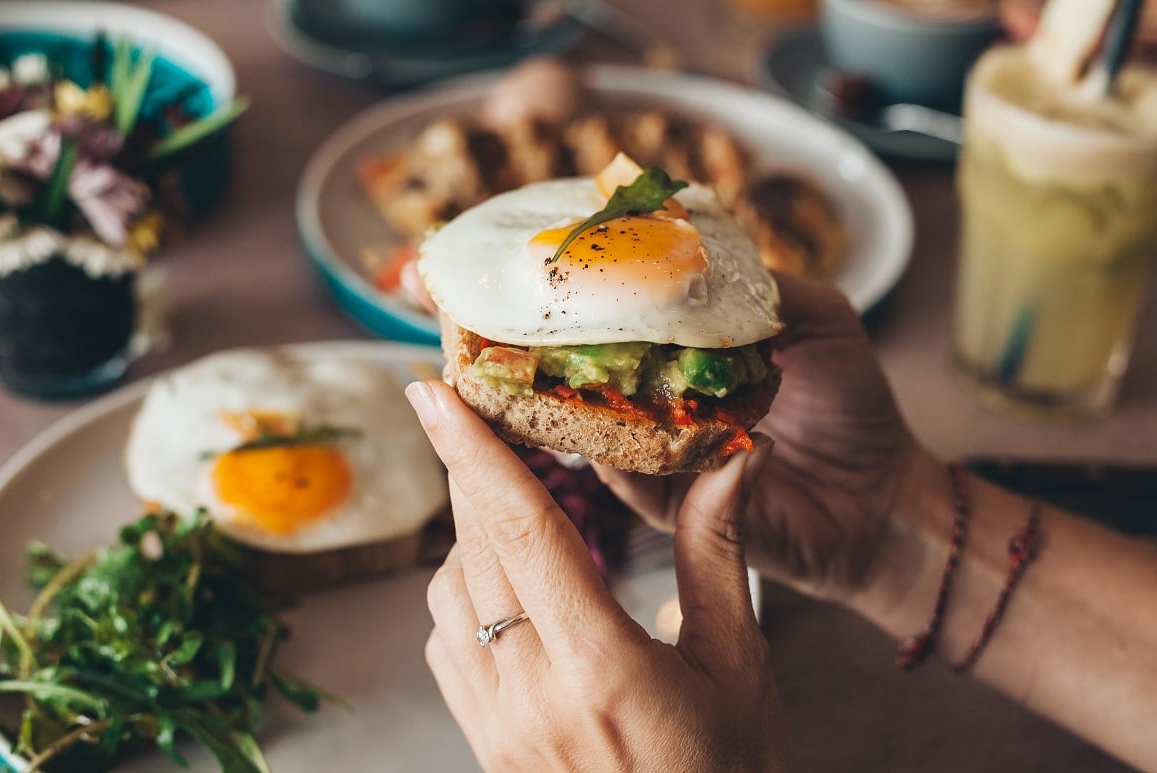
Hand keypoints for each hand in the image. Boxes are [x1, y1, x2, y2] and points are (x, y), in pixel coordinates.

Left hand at [407, 380, 788, 771]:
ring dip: (472, 536)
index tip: (431, 391)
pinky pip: (446, 645)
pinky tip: (511, 590)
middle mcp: (532, 693)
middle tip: (477, 413)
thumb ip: (717, 552)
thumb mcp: (738, 665)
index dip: (473, 451)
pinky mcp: (484, 745)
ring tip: (518, 508)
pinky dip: (465, 595)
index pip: (522, 530)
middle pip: (477, 548)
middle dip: (474, 473)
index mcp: (602, 666)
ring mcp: (498, 726)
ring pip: (449, 594)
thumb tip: (735, 456)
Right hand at [596, 272, 923, 605]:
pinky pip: (634, 486)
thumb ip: (768, 288)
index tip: (574, 276)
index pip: (635, 325)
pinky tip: (628, 434)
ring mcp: (669, 456)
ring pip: (604, 432)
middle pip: (602, 377)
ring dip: (590, 407)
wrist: (882, 496)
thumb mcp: (822, 319)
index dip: (604, 303)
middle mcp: (673, 403)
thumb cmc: (854, 404)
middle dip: (573, 356)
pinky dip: (623, 463)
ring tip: (577, 380)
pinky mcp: (677, 509)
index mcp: (695, 356)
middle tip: (549, 332)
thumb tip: (700, 261)